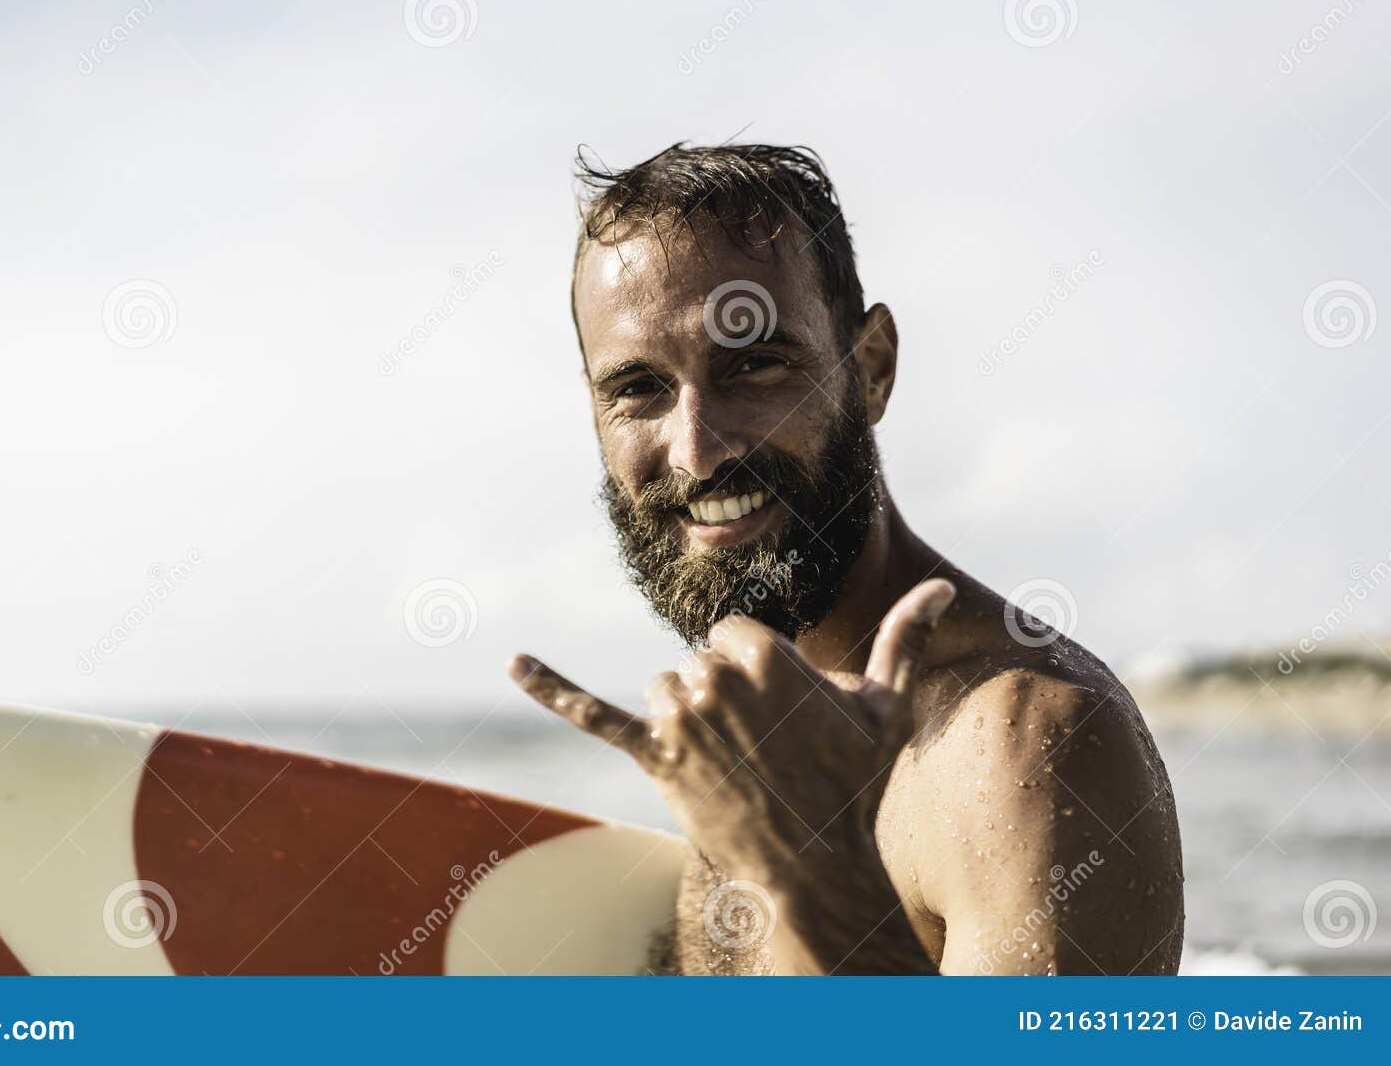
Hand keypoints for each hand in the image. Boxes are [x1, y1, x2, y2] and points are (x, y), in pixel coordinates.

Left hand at [506, 579, 956, 880]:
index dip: (756, 674)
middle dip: (722, 699)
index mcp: (765, 654)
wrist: (814, 863)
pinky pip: (592, 713)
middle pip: (697, 662)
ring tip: (726, 764)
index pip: (733, 635)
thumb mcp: (884, 707)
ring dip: (685, 719)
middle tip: (758, 749)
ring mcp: (679, 717)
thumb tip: (939, 586)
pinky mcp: (651, 755)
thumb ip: (902, 638)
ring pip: (662, 689)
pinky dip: (549, 686)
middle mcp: (715, 677)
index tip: (779, 715)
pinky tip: (512, 662)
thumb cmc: (853, 785)